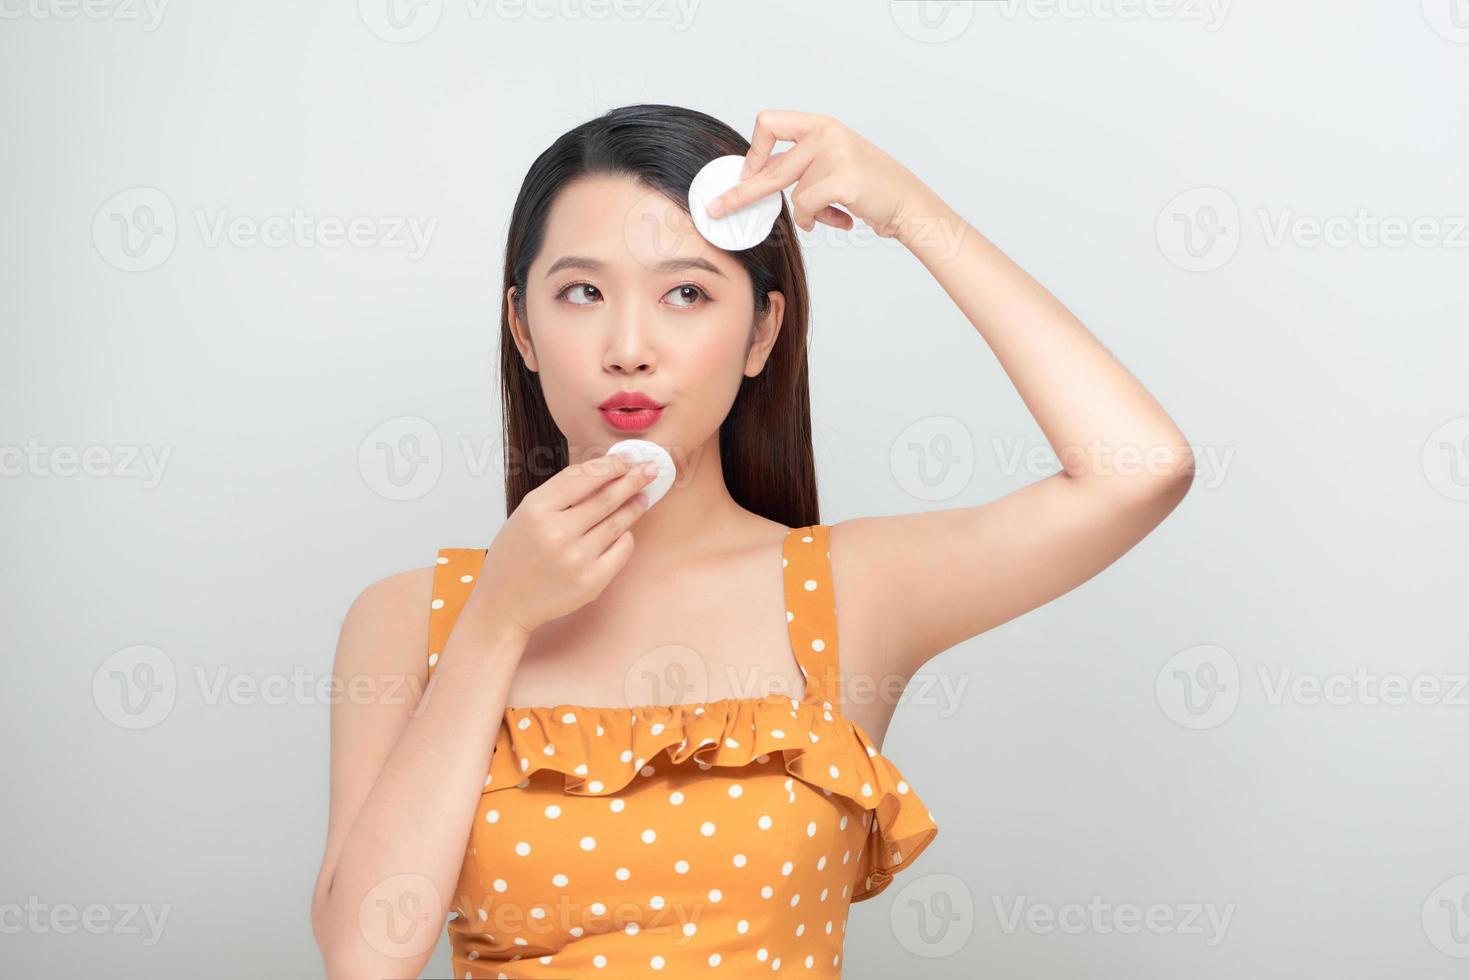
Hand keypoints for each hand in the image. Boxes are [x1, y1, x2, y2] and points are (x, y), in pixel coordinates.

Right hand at [466, 452, 659, 638]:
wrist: (505, 602)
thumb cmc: (516, 555)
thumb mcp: (527, 514)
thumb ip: (561, 493)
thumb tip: (604, 471)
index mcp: (537, 509)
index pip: (583, 477)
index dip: (610, 465)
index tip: (628, 458)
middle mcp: (557, 533)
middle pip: (606, 498)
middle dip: (633, 480)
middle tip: (651, 469)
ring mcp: (576, 559)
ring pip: (617, 523)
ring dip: (634, 506)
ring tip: (642, 496)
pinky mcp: (591, 582)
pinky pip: (621, 550)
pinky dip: (626, 537)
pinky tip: (626, 531)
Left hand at [707, 110, 935, 240]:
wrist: (909, 204)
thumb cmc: (870, 188)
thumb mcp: (832, 165)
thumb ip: (799, 166)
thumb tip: (753, 177)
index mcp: (822, 124)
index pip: (769, 123)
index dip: (754, 152)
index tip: (746, 174)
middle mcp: (827, 132)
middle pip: (769, 167)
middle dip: (741, 193)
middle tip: (718, 209)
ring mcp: (835, 153)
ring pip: (794, 194)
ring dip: (809, 212)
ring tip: (833, 213)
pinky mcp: (843, 177)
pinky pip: (808, 207)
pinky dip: (817, 220)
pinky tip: (841, 220)